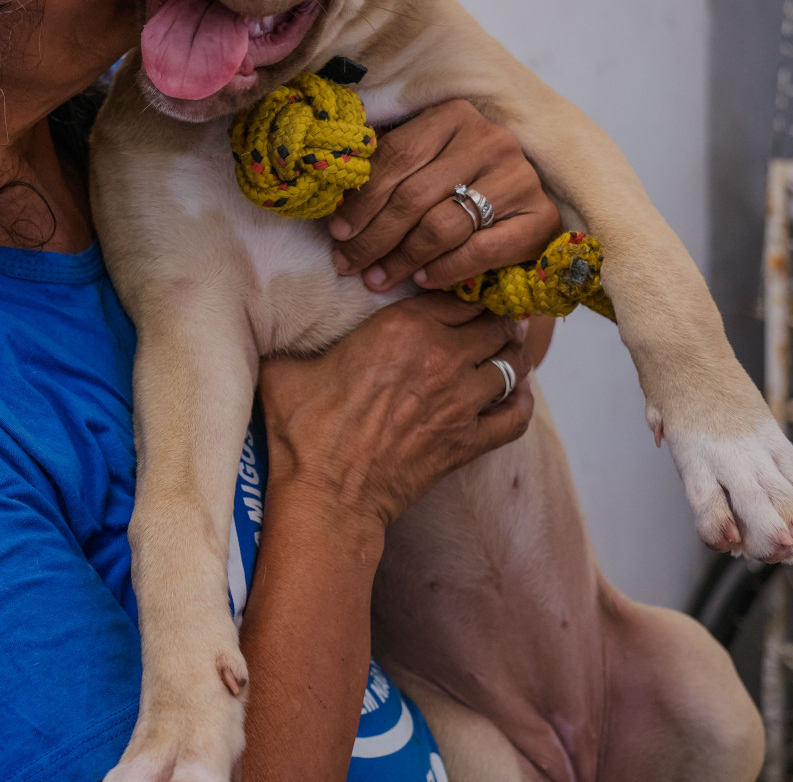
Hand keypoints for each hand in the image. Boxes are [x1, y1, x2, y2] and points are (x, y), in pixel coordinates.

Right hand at [259, 293, 534, 533]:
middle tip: (486, 327)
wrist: (325, 498)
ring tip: (501, 356)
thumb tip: (270, 321)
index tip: (458, 303)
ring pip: (513, 362)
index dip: (461, 296)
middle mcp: (439, 356)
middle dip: (493, 321)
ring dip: (510, 357)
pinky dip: (522, 401)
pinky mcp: (468, 442)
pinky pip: (518, 414)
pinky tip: (514, 396)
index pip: (456, 294)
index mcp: (399, 327)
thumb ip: (292, 336)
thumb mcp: (287, 368)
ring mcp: (460, 401)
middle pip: (494, 322)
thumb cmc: (303, 433)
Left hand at [328, 99, 560, 292]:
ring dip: (402, 259)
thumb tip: (336, 193)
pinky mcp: (540, 217)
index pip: (396, 156)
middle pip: (415, 195)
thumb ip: (387, 166)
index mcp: (455, 114)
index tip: (337, 231)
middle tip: (349, 264)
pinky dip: (444, 270)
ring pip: (443, 226)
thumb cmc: (459, 177)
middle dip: (374, 237)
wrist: (523, 199)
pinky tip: (421, 279)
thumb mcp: (424, 157)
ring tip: (378, 278)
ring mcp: (520, 178)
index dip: (361, 198)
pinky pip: (480, 251)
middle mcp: (491, 140)